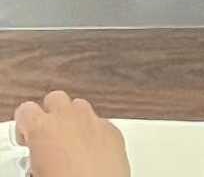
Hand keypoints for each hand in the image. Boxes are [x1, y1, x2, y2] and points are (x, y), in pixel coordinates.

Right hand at [12, 91, 130, 176]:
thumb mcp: (37, 169)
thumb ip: (37, 152)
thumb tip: (40, 158)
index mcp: (43, 127)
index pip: (26, 109)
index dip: (25, 123)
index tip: (28, 137)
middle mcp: (70, 117)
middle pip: (56, 98)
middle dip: (52, 112)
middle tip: (49, 134)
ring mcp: (95, 120)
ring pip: (80, 106)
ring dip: (74, 119)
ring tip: (71, 141)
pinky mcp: (114, 130)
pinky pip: (100, 122)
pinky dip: (94, 131)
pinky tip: (91, 149)